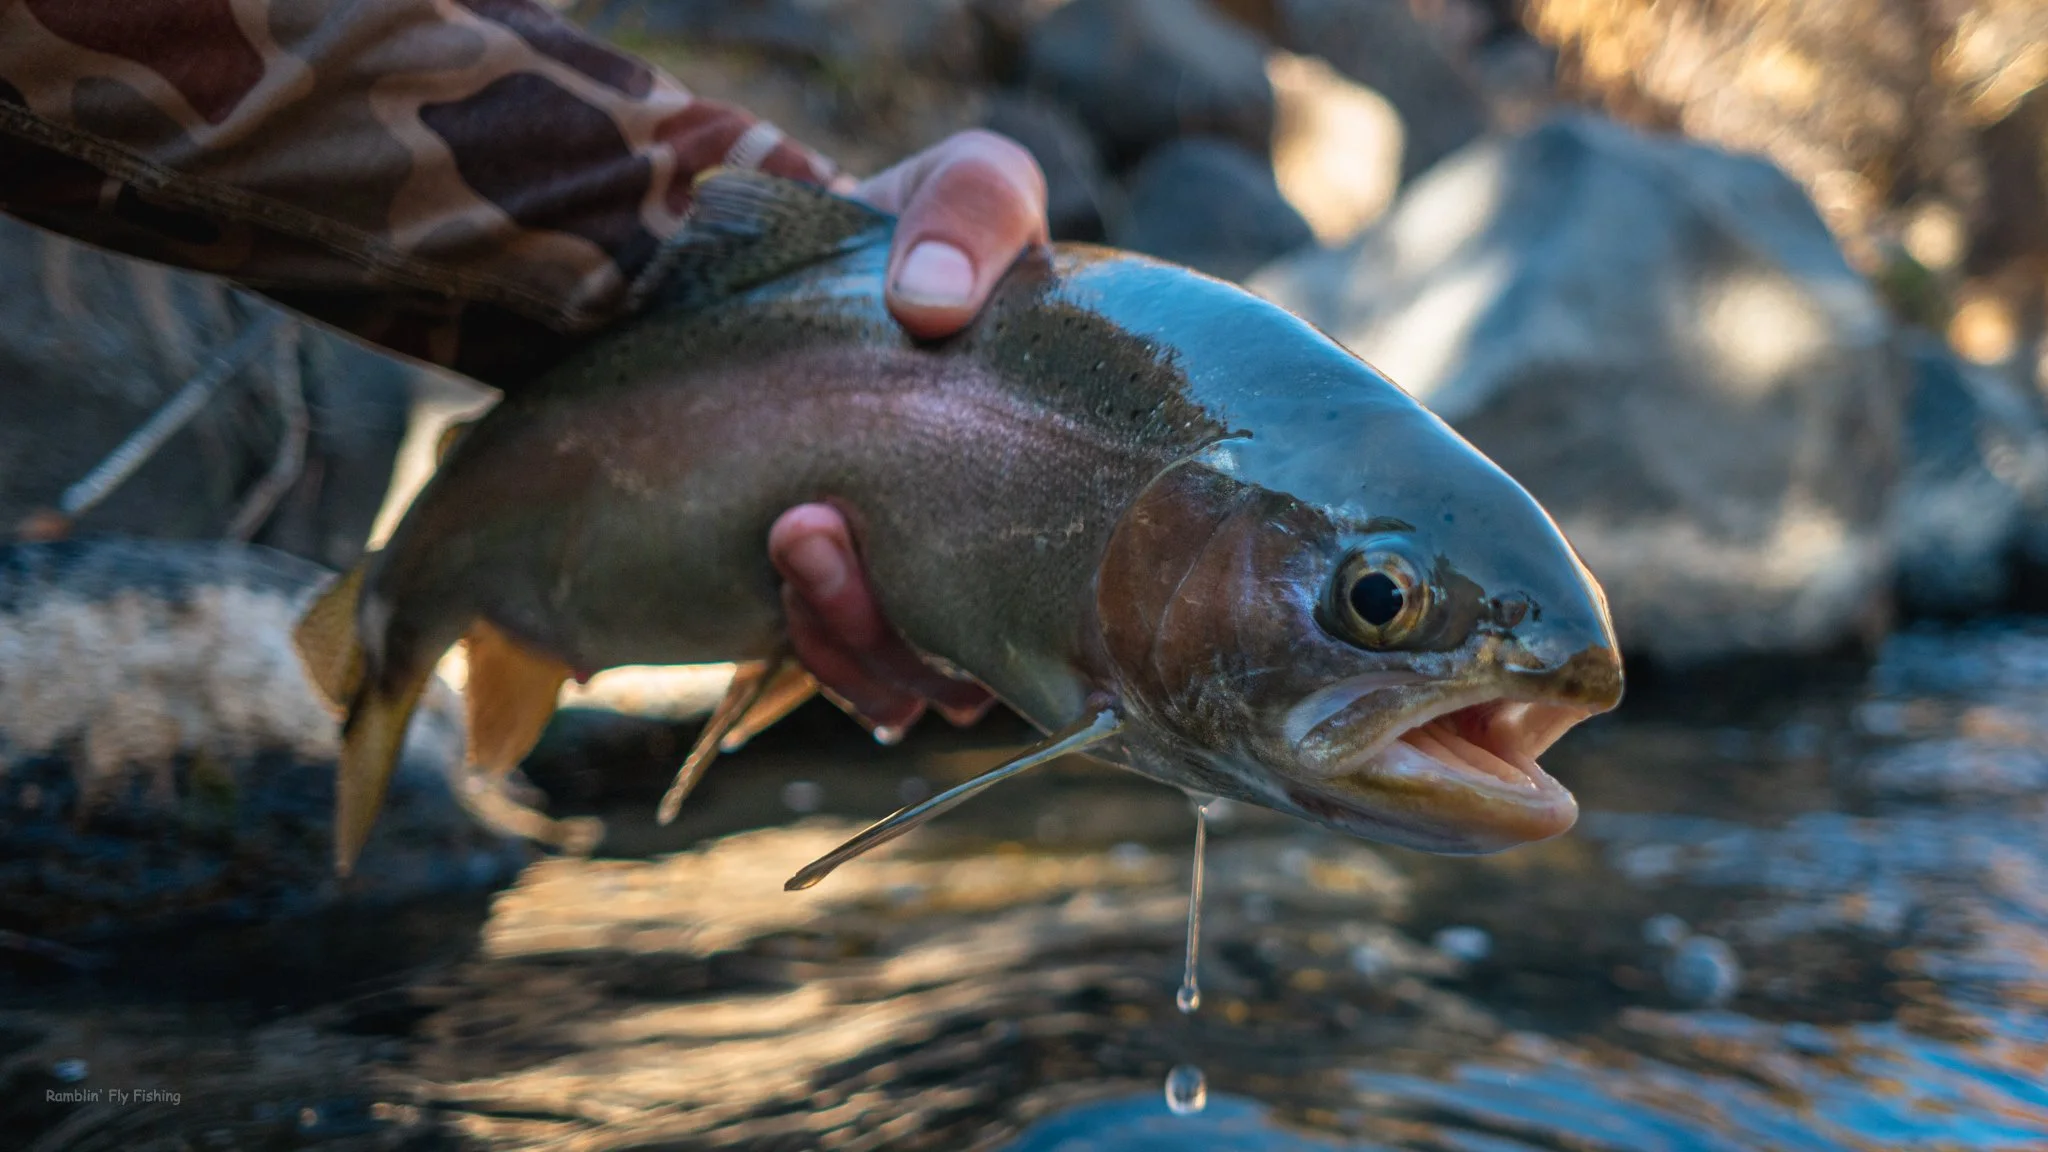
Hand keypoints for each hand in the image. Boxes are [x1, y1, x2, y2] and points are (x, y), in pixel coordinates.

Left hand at [767, 131, 1047, 737]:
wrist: (815, 275)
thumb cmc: (924, 241)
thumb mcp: (966, 188)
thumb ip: (972, 211)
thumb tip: (929, 305)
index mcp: (1092, 478)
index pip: (1138, 581)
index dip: (1105, 614)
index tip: (1026, 576)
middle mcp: (1035, 556)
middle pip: (1014, 660)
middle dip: (906, 626)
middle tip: (814, 527)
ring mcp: (956, 596)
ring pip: (928, 682)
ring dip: (851, 632)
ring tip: (792, 534)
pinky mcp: (872, 618)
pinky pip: (862, 680)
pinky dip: (821, 644)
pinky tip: (787, 571)